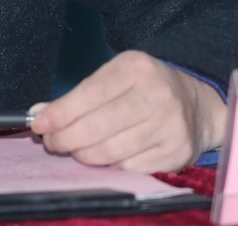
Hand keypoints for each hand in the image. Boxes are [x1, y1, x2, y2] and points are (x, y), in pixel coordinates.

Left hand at [29, 50, 226, 172]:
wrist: (197, 106)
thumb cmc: (146, 88)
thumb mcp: (116, 77)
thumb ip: (79, 95)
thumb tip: (41, 115)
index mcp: (137, 67)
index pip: (89, 94)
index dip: (60, 113)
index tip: (39, 124)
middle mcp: (157, 94)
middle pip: (97, 127)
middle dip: (66, 138)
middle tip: (53, 142)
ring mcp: (169, 126)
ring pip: (110, 152)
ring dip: (84, 155)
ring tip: (75, 150)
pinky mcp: (175, 153)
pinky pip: (128, 169)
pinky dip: (109, 167)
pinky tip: (104, 158)